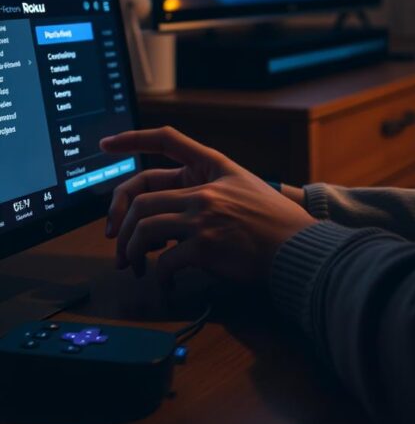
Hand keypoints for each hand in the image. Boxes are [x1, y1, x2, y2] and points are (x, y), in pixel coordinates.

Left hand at [100, 126, 315, 285]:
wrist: (299, 248)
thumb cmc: (275, 222)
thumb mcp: (243, 187)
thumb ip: (207, 189)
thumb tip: (165, 214)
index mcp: (214, 167)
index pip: (166, 140)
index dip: (132, 138)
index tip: (105, 144)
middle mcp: (205, 188)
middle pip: (140, 197)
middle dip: (120, 225)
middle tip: (118, 246)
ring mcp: (204, 216)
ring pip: (144, 229)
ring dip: (133, 253)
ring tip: (137, 268)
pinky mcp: (205, 247)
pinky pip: (164, 262)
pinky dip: (160, 277)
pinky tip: (167, 284)